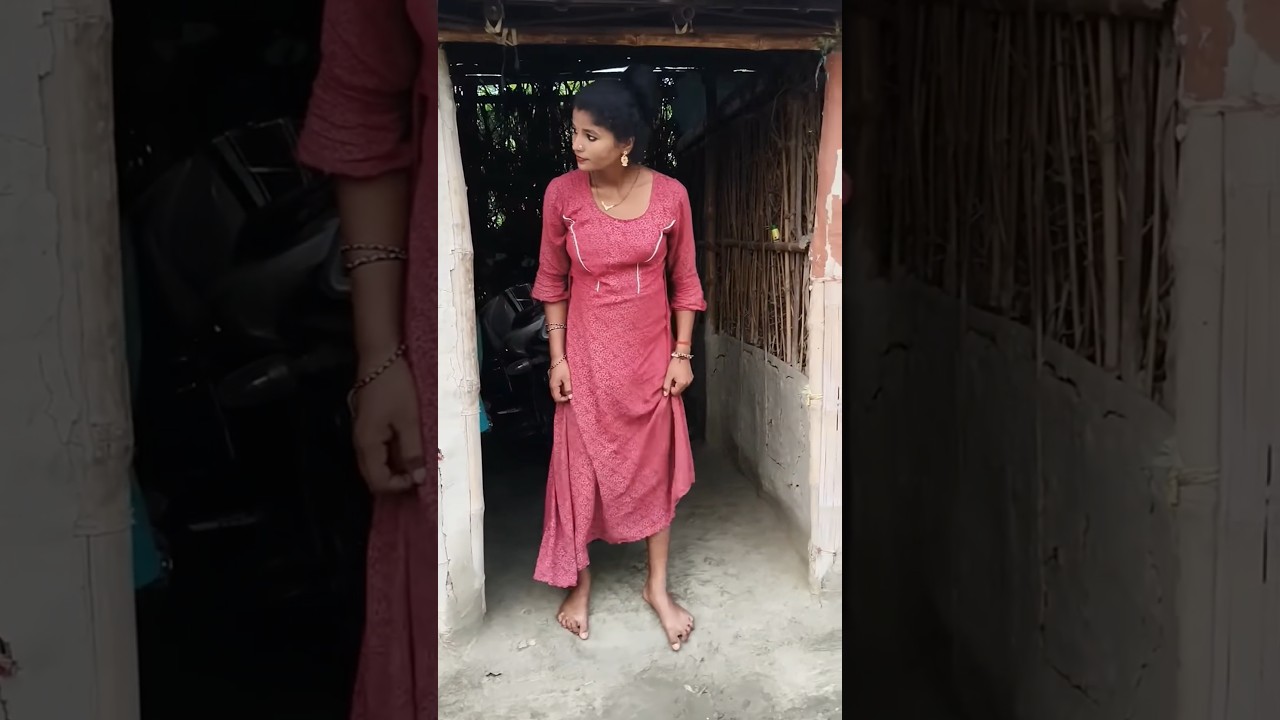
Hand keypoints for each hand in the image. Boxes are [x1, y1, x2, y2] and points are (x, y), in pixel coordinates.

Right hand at [350, 360, 426, 493]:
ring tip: (418, 463)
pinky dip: (392, 457)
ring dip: (395, 470)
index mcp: (367, 444)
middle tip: (420, 474)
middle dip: (396, 482)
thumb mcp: (409, 419)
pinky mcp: (368, 427)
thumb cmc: (395, 387)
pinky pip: (378, 452)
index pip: (378, 482)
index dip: (399, 486)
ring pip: (376, 465)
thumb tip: (419, 479)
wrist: (380, 358)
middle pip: (373, 477)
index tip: (420, 476)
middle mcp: (360, 444)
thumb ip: (413, 451)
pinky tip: (409, 450)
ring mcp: (362, 436)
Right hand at [548, 360, 572, 402]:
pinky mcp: (554, 380)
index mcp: (553, 386)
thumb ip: (568, 388)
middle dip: (563, 397)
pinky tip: (567, 386)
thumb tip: (570, 397)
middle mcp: (551, 386)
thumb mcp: (567, 378)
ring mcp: (552, 383)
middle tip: (570, 395)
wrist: (558, 358)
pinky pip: (557, 388)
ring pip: (557, 392)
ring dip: (563, 393)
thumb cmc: (562, 368)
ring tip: (570, 391)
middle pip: (556, 396)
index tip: (570, 397)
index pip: (557, 398)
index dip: (564, 399)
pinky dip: (562, 389)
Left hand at [663, 357, 693, 396]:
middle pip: (679, 391)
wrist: (682, 355)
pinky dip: (681, 381)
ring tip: (674, 376)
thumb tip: (665, 395)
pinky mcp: (691, 377)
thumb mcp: (668, 375)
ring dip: (677, 384)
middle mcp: (688, 383)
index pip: (675, 393)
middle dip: (674, 387)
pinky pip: (685, 383)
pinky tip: (679, 374)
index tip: (669, 381)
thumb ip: (666, 386)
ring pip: (682, 387)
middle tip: (671, 378)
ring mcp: (690, 380)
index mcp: (682, 384)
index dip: (670, 388)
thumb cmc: (674, 365)